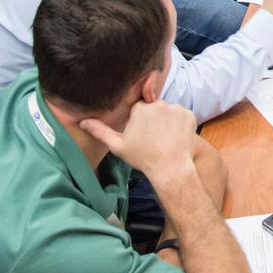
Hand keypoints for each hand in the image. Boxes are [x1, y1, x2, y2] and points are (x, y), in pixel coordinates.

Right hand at [80, 99, 197, 184]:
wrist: (170, 168)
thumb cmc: (142, 158)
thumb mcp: (118, 146)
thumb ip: (100, 131)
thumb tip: (83, 122)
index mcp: (140, 109)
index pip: (138, 108)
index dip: (139, 121)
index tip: (141, 134)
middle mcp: (159, 104)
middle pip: (154, 107)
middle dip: (153, 119)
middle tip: (153, 137)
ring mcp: (176, 109)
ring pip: (169, 111)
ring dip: (167, 120)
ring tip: (165, 138)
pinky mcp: (189, 115)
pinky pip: (182, 115)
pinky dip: (180, 124)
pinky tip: (176, 137)